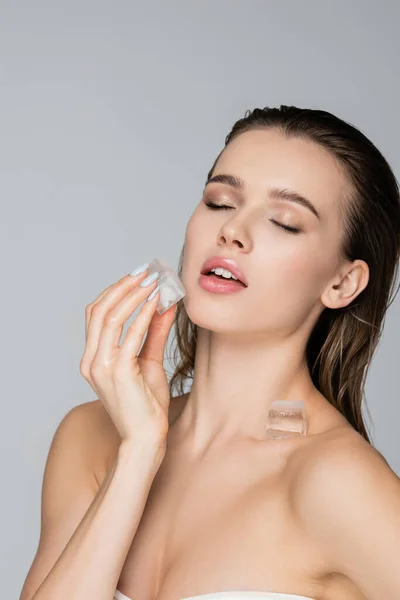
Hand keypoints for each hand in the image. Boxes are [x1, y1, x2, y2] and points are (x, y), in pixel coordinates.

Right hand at [79, 267, 176, 445]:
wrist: (147, 439)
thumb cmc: (147, 406)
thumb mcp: (149, 363)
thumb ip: (153, 334)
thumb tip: (164, 304)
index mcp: (93, 359)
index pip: (96, 314)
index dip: (115, 291)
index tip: (138, 276)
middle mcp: (91, 361)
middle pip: (99, 311)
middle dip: (123, 287)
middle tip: (146, 272)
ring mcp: (101, 367)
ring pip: (110, 318)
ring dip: (133, 295)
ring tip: (153, 282)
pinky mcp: (118, 373)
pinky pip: (130, 335)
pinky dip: (143, 315)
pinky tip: (157, 302)